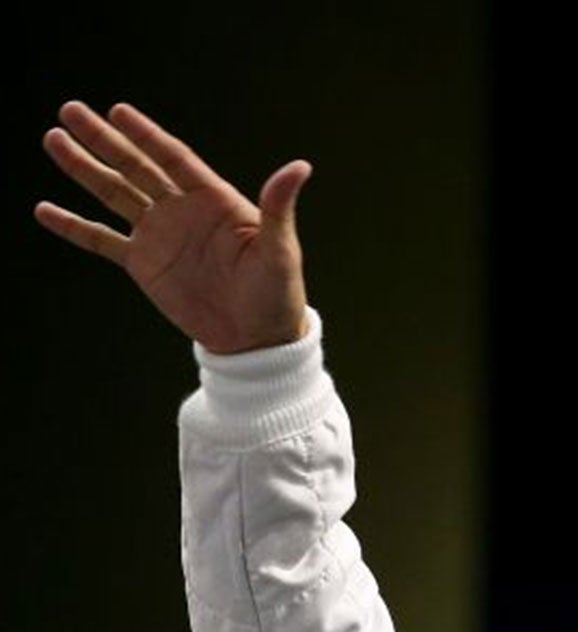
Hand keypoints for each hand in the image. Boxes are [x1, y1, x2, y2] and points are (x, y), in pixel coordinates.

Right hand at [35, 102, 310, 354]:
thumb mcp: (281, 251)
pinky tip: (44, 209)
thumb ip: (279, 207)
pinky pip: (102, 241)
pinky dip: (74, 227)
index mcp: (214, 201)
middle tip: (70, 110)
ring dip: (83, 169)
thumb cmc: (278, 295)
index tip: (118, 111)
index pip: (174, 159)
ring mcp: (160, 236)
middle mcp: (182, 212)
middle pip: (136, 167)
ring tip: (54, 140)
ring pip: (114, 194)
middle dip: (103, 140)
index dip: (146, 135)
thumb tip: (299, 167)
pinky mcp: (144, 265)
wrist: (257, 342)